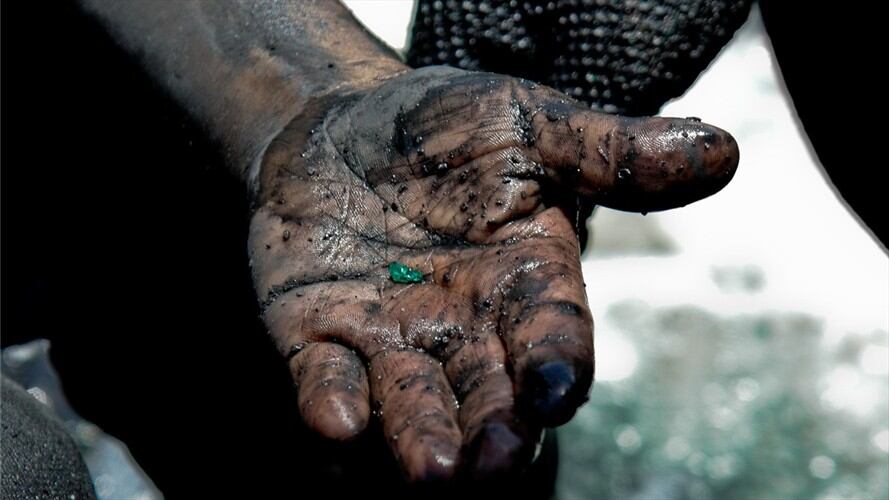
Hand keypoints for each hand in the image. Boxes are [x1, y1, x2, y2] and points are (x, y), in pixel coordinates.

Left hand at [248, 66, 737, 480]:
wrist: (343, 127)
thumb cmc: (448, 131)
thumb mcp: (531, 127)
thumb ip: (610, 152)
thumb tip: (722, 149)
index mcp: (525, 282)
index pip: (552, 336)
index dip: (556, 366)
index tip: (555, 393)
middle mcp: (464, 327)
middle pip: (488, 396)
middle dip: (494, 434)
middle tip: (494, 463)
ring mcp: (390, 339)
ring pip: (411, 405)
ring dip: (418, 439)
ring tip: (430, 472)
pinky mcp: (318, 336)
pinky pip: (326, 379)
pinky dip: (331, 403)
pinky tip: (334, 424)